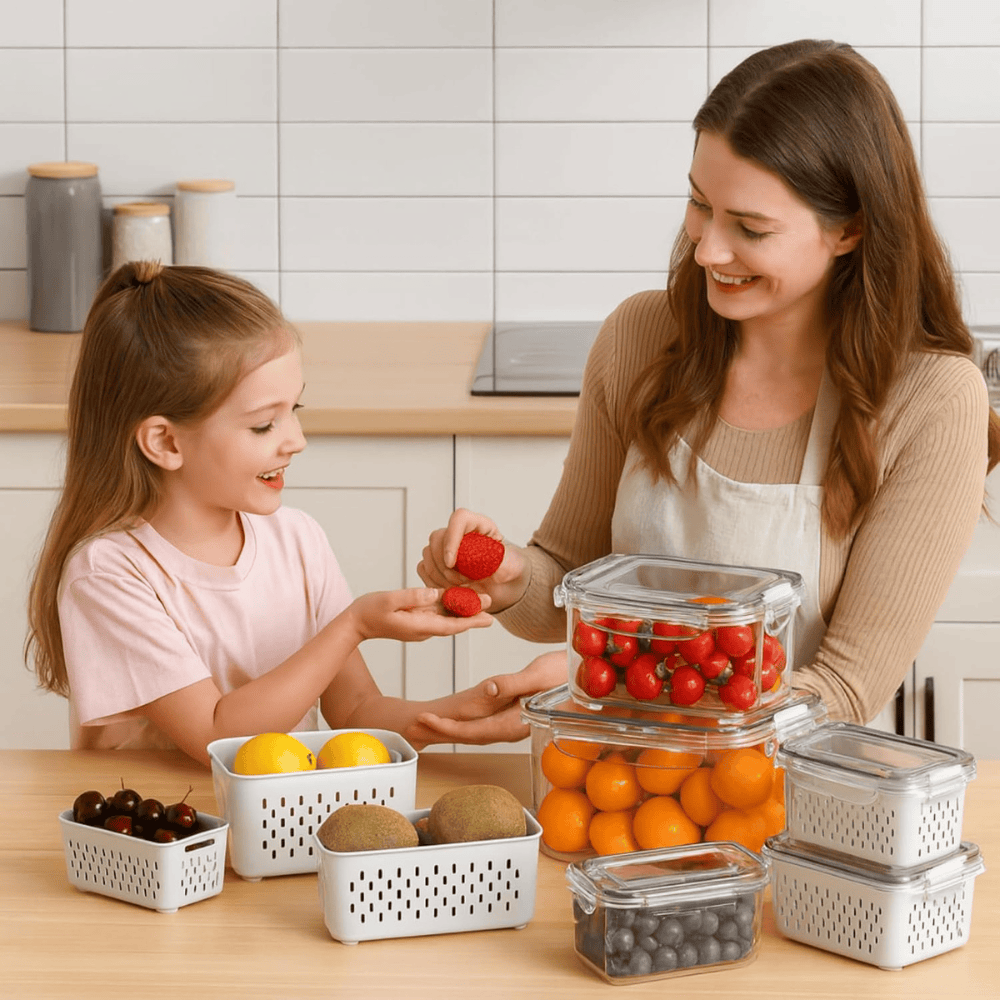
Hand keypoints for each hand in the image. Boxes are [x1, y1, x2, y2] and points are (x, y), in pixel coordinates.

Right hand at [346, 587, 492, 642]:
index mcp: (418, 625)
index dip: (471, 621)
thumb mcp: (389, 600)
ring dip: (464, 610)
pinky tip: (460, 598)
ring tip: (483, 600)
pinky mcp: (416, 620)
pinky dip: (451, 607)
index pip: (451, 625)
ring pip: (447, 617)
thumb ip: (412, 596)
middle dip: (473, 614)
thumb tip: (435, 593)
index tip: (489, 618)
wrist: (355, 623)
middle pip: (454, 622)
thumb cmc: (368, 611)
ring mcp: (420, 625)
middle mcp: (423, 628)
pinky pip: (438, 614)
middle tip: (492, 604)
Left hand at [408, 650, 566, 746]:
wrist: (592, 680)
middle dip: (441, 732)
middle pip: (470, 734)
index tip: (424, 720)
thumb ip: (512, 684)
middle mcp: (514, 726)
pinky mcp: (518, 713)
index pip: (474, 730)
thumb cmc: (569, 673)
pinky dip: (467, 722)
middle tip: (412, 727)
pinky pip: (486, 722)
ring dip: (451, 728)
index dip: (448, 727)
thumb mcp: (540, 674)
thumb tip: (487, 690)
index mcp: (517, 720)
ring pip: (476, 730)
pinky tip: (457, 720)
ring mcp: (516, 721)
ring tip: (426, 722)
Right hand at [417, 508, 528, 612]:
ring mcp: (445, 547)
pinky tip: (450, 590)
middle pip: (437, 538)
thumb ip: (497, 561)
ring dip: (440, 575)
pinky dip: (433, 582)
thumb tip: (478, 559)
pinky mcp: (437, 562)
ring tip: (460, 587)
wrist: (505, 585)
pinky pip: (424, 568)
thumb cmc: (508, 571)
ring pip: (428, 554)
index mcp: (478, 525)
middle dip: (445, 565)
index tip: (452, 563)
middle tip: (462, 582)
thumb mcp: (510, 565)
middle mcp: (459, 533)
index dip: (451, 539)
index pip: (459, 519)